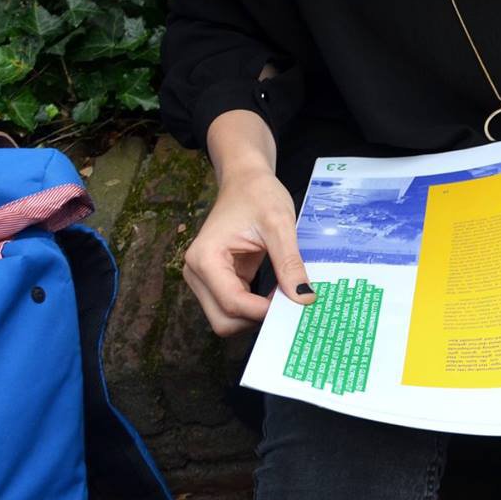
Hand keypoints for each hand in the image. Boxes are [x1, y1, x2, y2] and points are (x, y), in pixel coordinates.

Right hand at [183, 167, 310, 335]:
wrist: (246, 179)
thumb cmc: (259, 194)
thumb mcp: (280, 225)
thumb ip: (289, 263)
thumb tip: (304, 298)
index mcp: (205, 258)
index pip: (232, 303)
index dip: (264, 311)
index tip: (296, 305)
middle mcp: (196, 273)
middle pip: (223, 320)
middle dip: (257, 319)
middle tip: (292, 305)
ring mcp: (204, 279)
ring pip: (228, 318)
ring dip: (257, 315)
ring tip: (288, 298)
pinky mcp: (217, 280)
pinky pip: (235, 306)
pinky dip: (257, 307)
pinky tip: (280, 294)